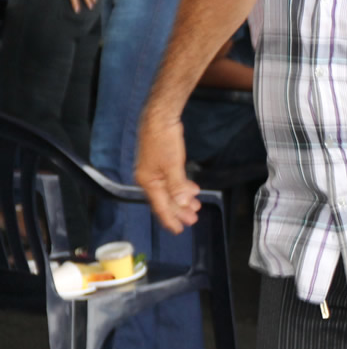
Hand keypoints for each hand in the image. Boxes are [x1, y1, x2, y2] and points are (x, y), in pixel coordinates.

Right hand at [136, 111, 200, 233]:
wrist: (159, 118)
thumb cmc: (163, 141)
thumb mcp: (172, 165)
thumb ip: (177, 186)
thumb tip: (181, 204)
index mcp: (148, 181)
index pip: (160, 206)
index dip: (170, 219)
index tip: (179, 230)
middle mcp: (148, 178)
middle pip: (165, 200)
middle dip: (180, 210)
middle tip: (194, 219)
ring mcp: (154, 171)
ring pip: (170, 191)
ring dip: (182, 199)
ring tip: (196, 206)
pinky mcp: (161, 163)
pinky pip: (171, 181)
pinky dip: (181, 187)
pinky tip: (192, 190)